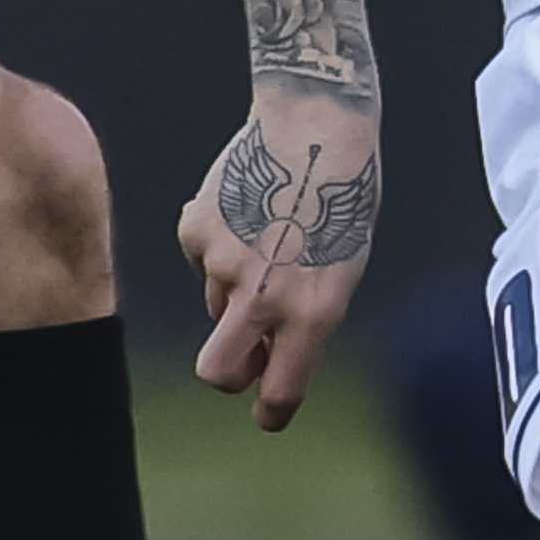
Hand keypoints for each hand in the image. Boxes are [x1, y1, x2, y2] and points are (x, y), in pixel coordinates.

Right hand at [176, 95, 382, 432]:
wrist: (315, 122)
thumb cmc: (342, 195)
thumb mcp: (344, 268)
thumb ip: (307, 316)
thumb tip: (266, 350)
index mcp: (312, 312)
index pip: (282, 390)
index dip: (272, 412)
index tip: (267, 417)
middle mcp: (263, 296)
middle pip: (217, 371)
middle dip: (227, 374)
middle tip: (242, 357)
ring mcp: (222, 263)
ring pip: (215, 302)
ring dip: (234, 286)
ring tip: (269, 233)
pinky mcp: (195, 229)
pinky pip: (200, 257)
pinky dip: (218, 243)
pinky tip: (247, 207)